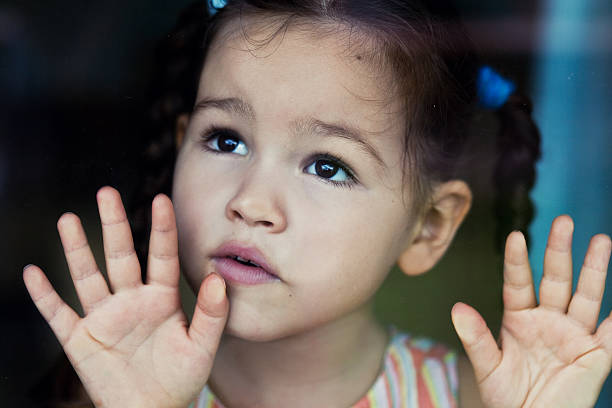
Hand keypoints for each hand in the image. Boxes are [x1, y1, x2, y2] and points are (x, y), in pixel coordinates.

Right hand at [24, 186, 227, 407]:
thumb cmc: (180, 378)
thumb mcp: (202, 347)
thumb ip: (212, 314)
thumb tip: (218, 279)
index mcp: (161, 298)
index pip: (161, 256)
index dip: (162, 229)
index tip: (162, 200)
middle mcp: (131, 300)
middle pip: (120, 255)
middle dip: (114, 225)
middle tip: (107, 193)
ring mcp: (104, 317)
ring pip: (88, 276)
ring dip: (77, 250)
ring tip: (69, 220)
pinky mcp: (81, 339)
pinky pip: (59, 314)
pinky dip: (45, 296)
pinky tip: (33, 273)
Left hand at [452, 215, 611, 407]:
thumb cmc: (507, 397)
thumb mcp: (488, 367)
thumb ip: (475, 338)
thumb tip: (457, 308)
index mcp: (519, 319)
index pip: (518, 282)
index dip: (517, 261)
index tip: (515, 236)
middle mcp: (548, 319)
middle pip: (555, 279)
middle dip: (559, 251)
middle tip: (563, 221)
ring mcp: (573, 334)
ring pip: (586, 296)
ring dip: (594, 269)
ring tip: (601, 240)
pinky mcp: (596, 355)